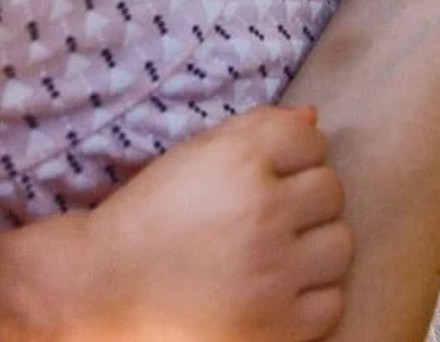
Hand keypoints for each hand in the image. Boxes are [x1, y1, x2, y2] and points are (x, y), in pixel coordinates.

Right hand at [82, 106, 351, 340]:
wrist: (99, 292)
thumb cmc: (151, 218)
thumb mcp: (195, 157)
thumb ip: (257, 128)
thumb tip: (316, 118)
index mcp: (240, 163)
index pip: (313, 141)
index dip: (291, 158)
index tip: (264, 178)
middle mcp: (263, 214)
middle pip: (331, 191)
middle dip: (301, 202)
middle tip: (261, 222)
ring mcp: (273, 275)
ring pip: (340, 245)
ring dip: (312, 250)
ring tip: (270, 258)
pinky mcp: (276, 328)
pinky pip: (331, 301)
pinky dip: (308, 300)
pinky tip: (271, 295)